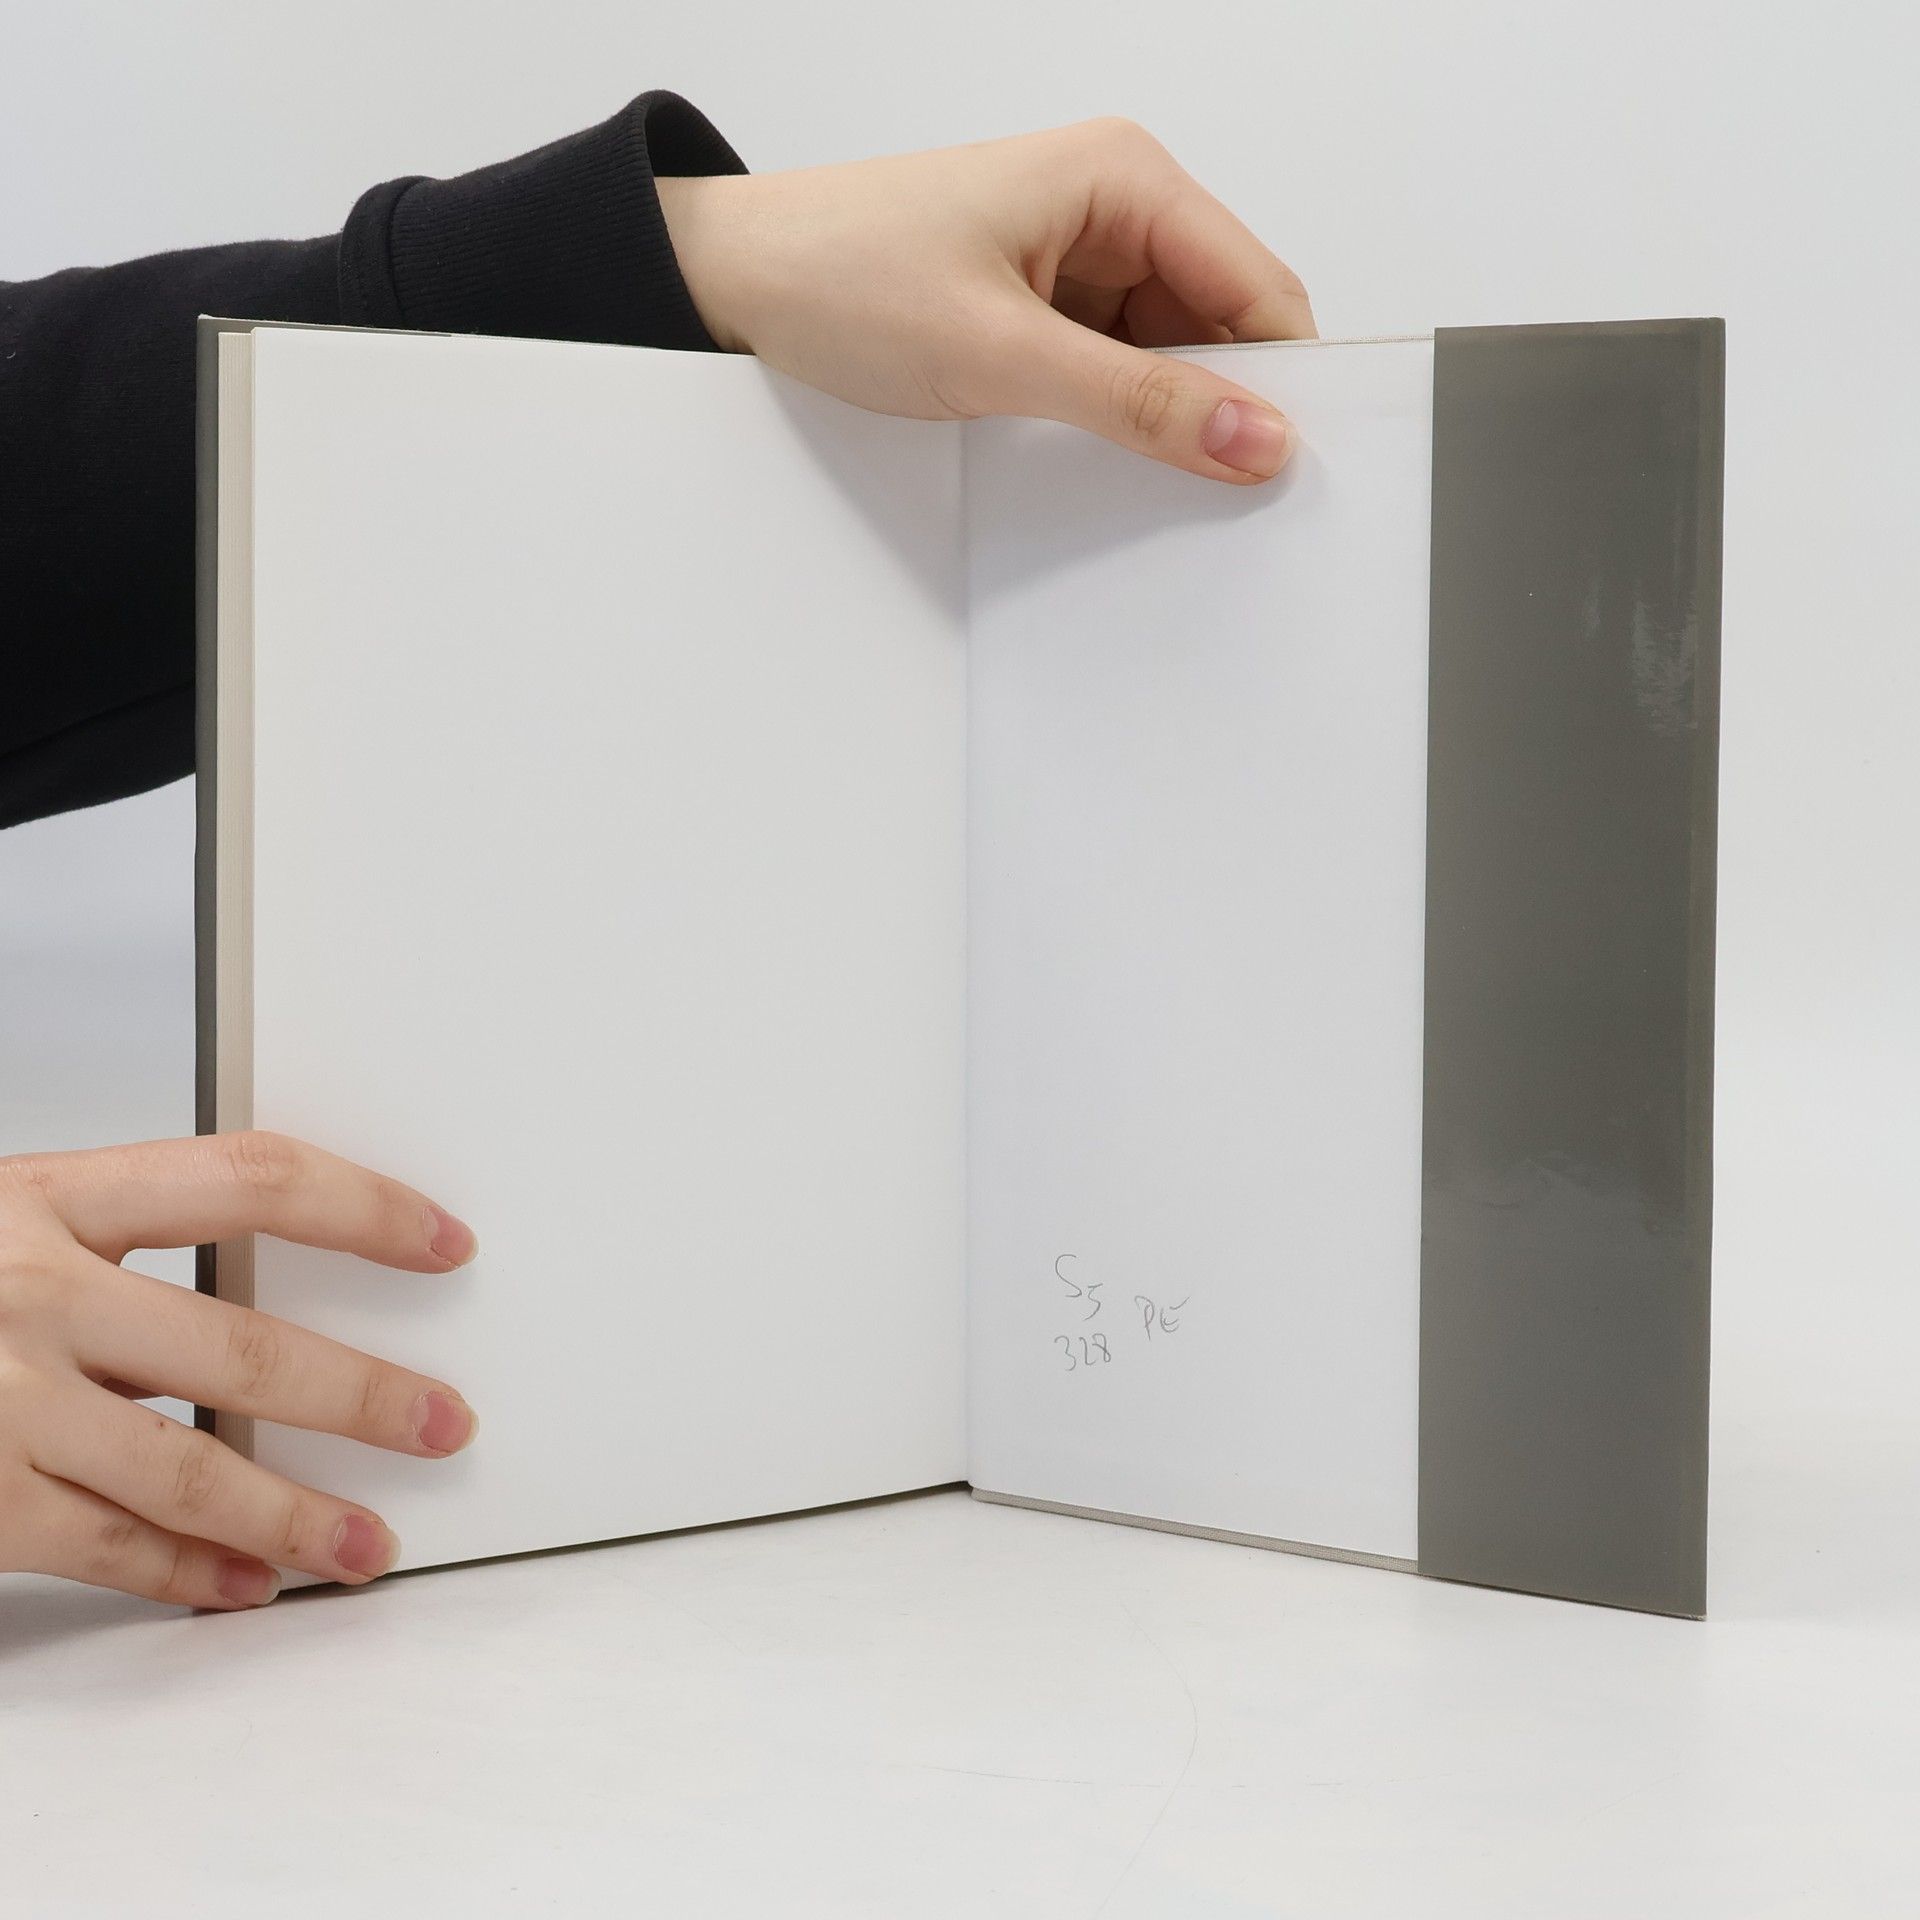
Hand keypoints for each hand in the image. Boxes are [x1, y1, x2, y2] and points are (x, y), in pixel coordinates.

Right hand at [0, 1133, 477, 1609]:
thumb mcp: (1, 1215)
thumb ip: (113, 1237)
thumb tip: (267, 1277)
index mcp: (47, 1196)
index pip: (251, 1182)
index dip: (366, 1208)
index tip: (444, 1241)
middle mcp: (29, 1294)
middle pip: (245, 1344)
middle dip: (365, 1393)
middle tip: (444, 1422)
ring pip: (189, 1466)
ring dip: (296, 1513)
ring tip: (370, 1541)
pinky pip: (104, 1545)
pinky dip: (187, 1573)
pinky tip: (248, 1585)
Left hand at [657, 118, 1315, 483]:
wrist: (734, 281)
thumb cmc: (842, 275)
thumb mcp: (1002, 354)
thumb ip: (1138, 404)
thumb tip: (1256, 438)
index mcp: (1124, 178)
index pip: (1258, 287)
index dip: (1284, 383)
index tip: (1285, 474)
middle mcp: (1115, 206)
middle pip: (1223, 325)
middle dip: (1224, 407)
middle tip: (1213, 498)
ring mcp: (1079, 256)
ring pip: (1172, 356)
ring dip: (1164, 419)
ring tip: (1134, 477)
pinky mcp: (1044, 303)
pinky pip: (1117, 367)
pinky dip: (1117, 416)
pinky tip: (1095, 458)